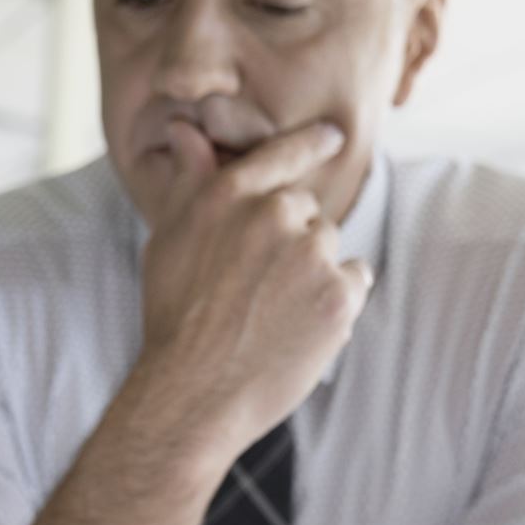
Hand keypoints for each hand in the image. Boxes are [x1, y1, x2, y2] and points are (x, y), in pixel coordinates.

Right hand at [135, 119, 375, 464]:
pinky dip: (337, 303)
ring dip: (315, 273)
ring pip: (331, 248)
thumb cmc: (173, 320)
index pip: (281, 155)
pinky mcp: (339, 296)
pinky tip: (300, 329)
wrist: (192, 394)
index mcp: (228, 196)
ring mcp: (310, 255)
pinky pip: (355, 281)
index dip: (310, 142)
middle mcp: (272, 215)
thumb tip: (187, 130)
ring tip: (276, 315)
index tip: (334, 134)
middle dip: (293, 242)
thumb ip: (189, 181)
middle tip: (260, 291)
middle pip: (307, 212)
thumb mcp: (169, 241)